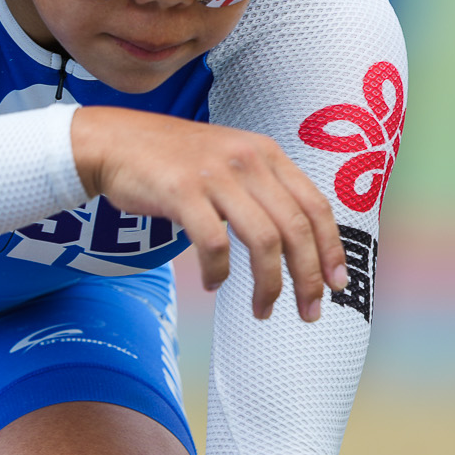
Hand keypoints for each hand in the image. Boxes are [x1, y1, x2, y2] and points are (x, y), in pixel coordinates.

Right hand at [71, 106, 349, 320]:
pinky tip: (213, 284)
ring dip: (268, 285)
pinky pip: (214, 244)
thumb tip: (297, 244)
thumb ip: (263, 190)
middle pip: (295, 228)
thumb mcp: (230, 161)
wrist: (116, 141)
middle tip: (309, 313)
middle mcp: (247, 160)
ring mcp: (215, 175)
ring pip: (263, 241)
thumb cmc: (175, 161)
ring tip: (262, 310)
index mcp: (266, 153)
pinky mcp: (182, 192)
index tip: (338, 284)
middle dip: (308, 278)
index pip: (315, 205)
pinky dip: (218, 273)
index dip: (332, 249)